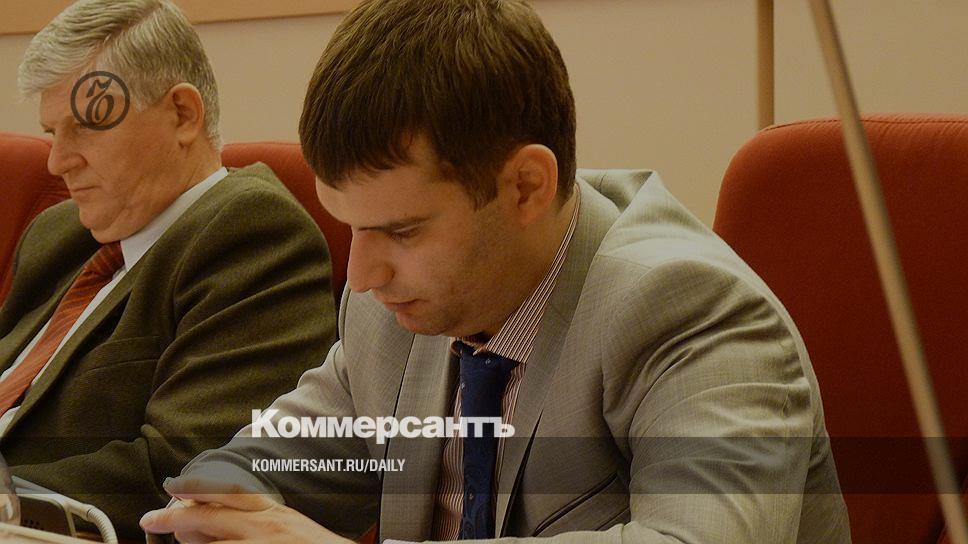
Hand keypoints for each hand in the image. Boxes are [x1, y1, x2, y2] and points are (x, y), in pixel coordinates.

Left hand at [140, 476, 354, 543]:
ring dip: (191, 543)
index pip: (229, 492)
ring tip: (176, 539)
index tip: (174, 486)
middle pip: (209, 516)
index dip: (197, 487)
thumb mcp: (288, 527)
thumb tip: (224, 524)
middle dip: (173, 516)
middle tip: (150, 519)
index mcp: (272, 513)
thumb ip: (259, 522)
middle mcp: (264, 527)